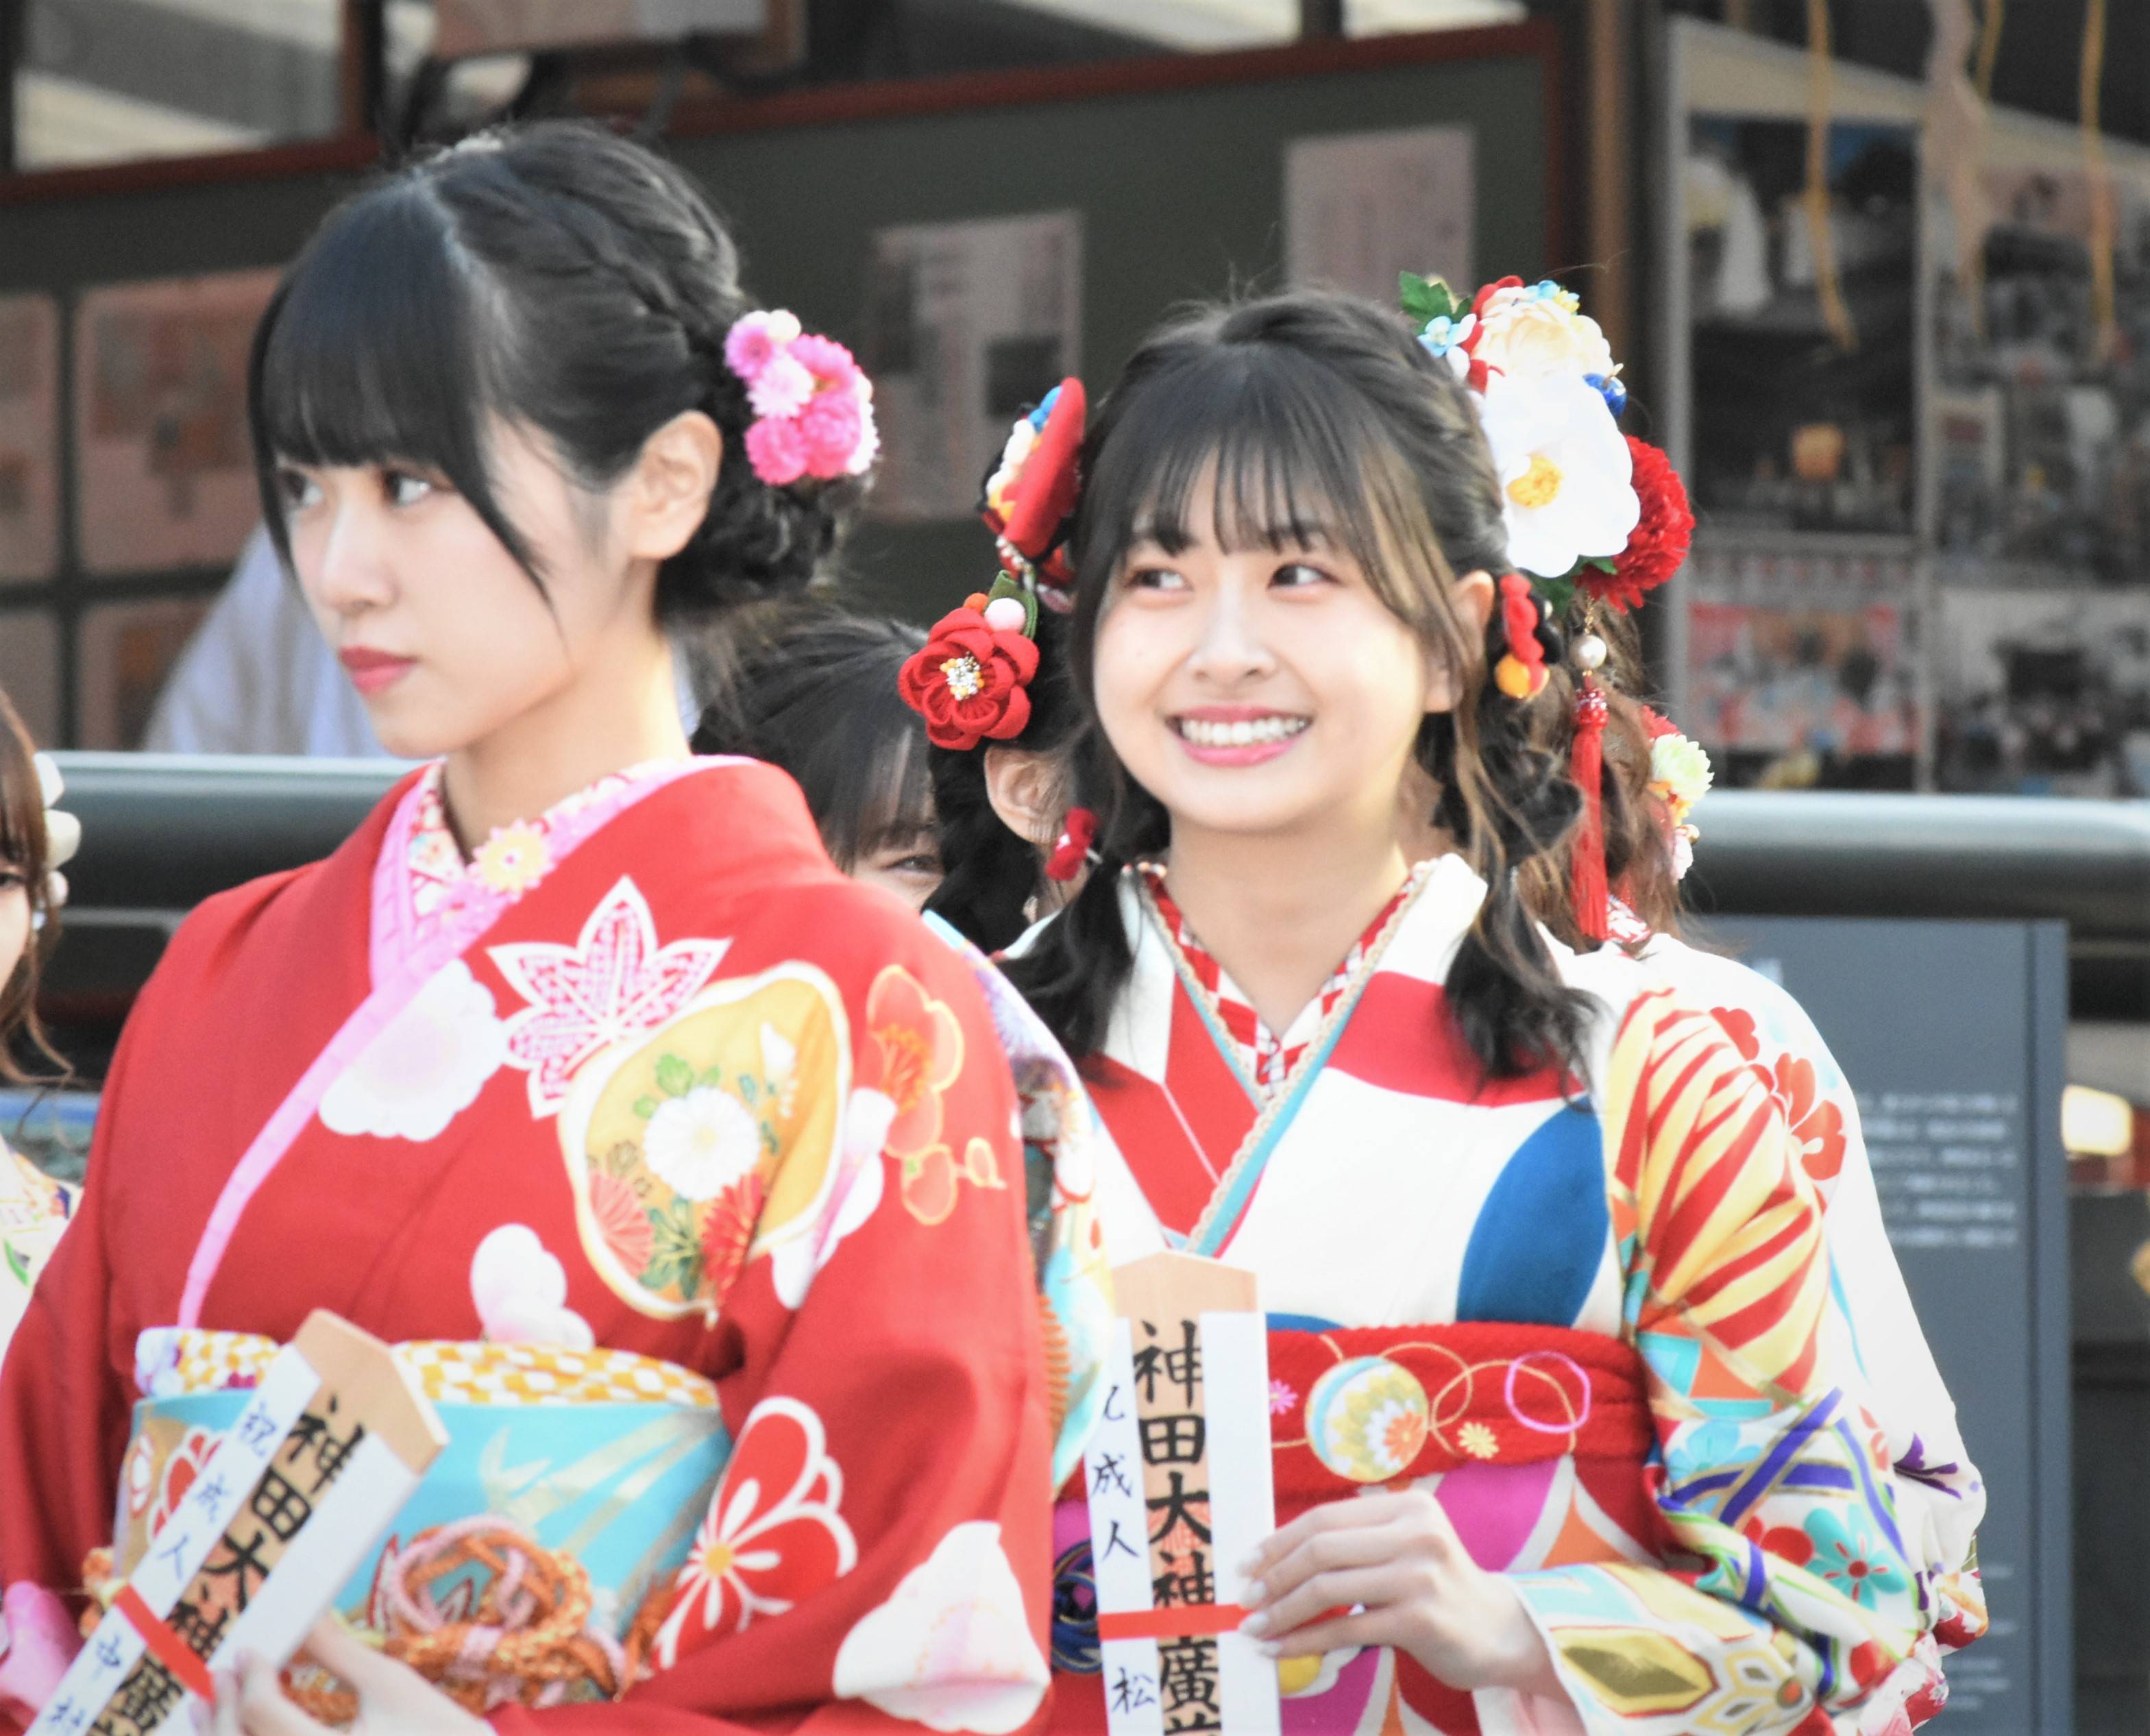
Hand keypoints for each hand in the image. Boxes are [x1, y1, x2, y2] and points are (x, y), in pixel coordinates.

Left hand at [197, 1620, 486, 1734]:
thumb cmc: (439, 1733)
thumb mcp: (393, 1685)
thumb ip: (339, 1652)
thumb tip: (303, 1616)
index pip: (266, 1712)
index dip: (253, 1676)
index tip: (251, 1649)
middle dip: (226, 1708)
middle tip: (225, 1672)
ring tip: (208, 1707)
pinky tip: (235, 1734)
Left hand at [1236, 1490, 1563, 1699]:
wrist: (1499, 1631)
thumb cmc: (1436, 1587)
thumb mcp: (1404, 1547)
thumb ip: (1357, 1541)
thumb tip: (1275, 1555)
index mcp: (1408, 1506)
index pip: (1326, 1517)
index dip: (1280, 1540)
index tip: (1248, 1562)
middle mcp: (1417, 1533)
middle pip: (1322, 1548)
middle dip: (1274, 1574)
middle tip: (1246, 1597)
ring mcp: (1420, 1576)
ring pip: (1328, 1588)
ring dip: (1282, 1610)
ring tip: (1255, 1626)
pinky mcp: (1420, 1620)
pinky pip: (1345, 1630)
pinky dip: (1305, 1640)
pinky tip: (1280, 1648)